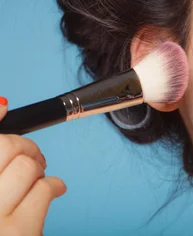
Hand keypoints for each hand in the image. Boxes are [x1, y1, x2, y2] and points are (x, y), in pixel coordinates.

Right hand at [0, 97, 66, 234]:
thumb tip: (1, 104)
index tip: (4, 107)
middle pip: (5, 146)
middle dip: (24, 147)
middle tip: (30, 156)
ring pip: (27, 166)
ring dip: (37, 169)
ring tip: (36, 177)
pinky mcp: (21, 232)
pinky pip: (46, 188)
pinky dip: (52, 186)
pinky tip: (50, 191)